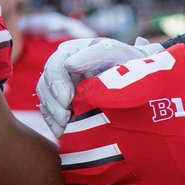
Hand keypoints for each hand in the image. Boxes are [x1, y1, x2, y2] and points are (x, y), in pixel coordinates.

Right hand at [36, 37, 162, 136]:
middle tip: (65, 118)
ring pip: (45, 97)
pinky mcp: (63, 101)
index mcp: (73, 51)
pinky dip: (53, 122)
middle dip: (52, 102)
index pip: (55, 65)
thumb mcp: (115, 54)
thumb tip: (69, 64)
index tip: (67, 100)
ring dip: (52, 113)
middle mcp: (63, 66)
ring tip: (65, 127)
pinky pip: (50, 111)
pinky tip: (62, 132)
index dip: (57, 82)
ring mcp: (62, 84)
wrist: (139, 77)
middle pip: (46, 83)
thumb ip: (94, 54)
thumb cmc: (128, 61)